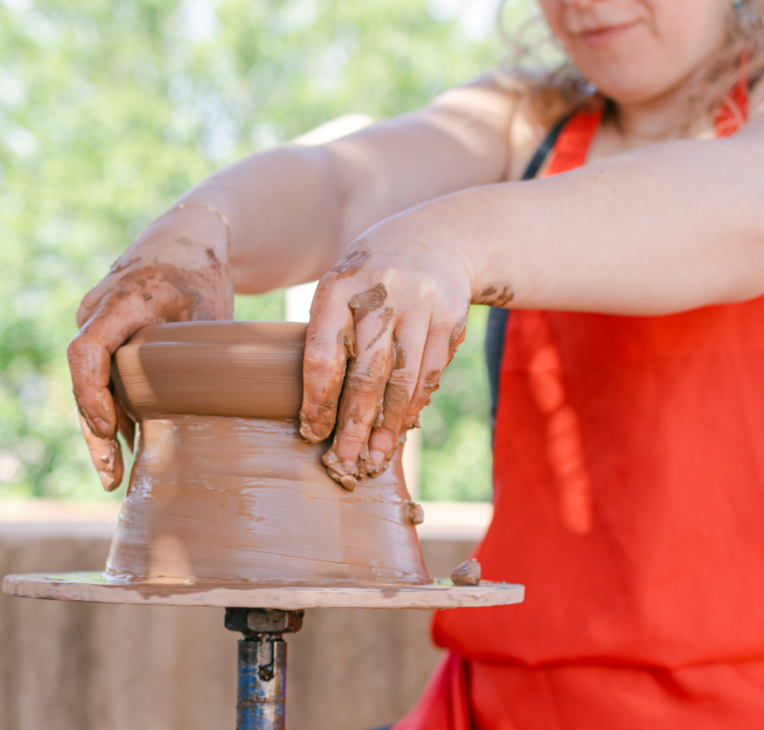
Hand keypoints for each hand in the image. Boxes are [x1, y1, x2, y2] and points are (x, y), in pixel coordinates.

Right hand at [67, 206, 234, 489]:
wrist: (184, 241)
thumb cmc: (202, 275)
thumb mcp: (212, 311)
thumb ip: (204, 356)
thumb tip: (216, 413)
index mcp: (120, 302)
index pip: (87, 352)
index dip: (92, 395)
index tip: (109, 429)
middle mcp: (95, 313)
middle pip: (84, 380)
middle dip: (95, 432)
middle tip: (111, 477)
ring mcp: (94, 326)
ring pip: (89, 384)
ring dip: (101, 429)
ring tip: (114, 476)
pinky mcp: (103, 339)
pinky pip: (100, 379)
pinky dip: (111, 411)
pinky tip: (124, 448)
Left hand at [298, 211, 471, 489]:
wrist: (435, 236)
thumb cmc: (371, 277)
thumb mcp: (342, 288)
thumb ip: (332, 335)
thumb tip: (322, 409)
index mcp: (339, 285)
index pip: (324, 352)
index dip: (318, 397)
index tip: (313, 431)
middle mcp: (381, 292)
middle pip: (366, 372)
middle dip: (354, 422)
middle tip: (345, 458)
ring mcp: (420, 303)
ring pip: (402, 379)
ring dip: (388, 424)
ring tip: (375, 455)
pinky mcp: (450, 316)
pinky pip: (430, 372)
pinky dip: (414, 404)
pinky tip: (401, 426)